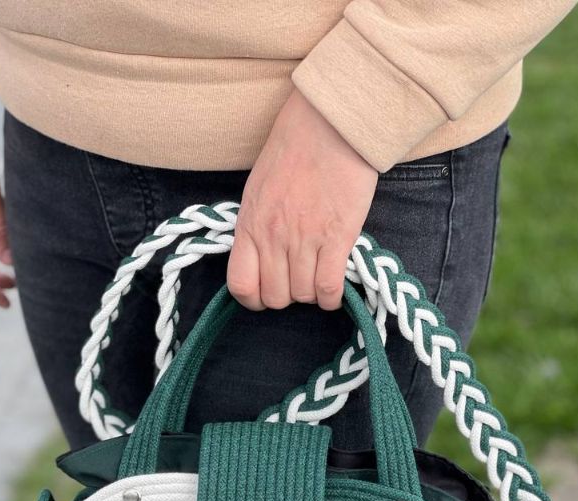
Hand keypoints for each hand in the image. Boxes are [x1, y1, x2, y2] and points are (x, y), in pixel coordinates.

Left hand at [227, 88, 377, 311]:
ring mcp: (305, 239)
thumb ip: (256, 226)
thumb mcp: (258, 189)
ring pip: (303, 296)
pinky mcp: (337, 238)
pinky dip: (331, 297)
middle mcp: (273, 237)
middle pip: (276, 297)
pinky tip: (333, 289)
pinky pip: (329, 288)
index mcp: (250, 225)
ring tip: (318, 276)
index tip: (266, 294)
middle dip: (287, 296)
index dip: (253, 299)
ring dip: (311, 294)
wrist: (329, 124)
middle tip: (298, 280)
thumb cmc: (294, 150)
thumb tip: (261, 258)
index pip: (240, 285)